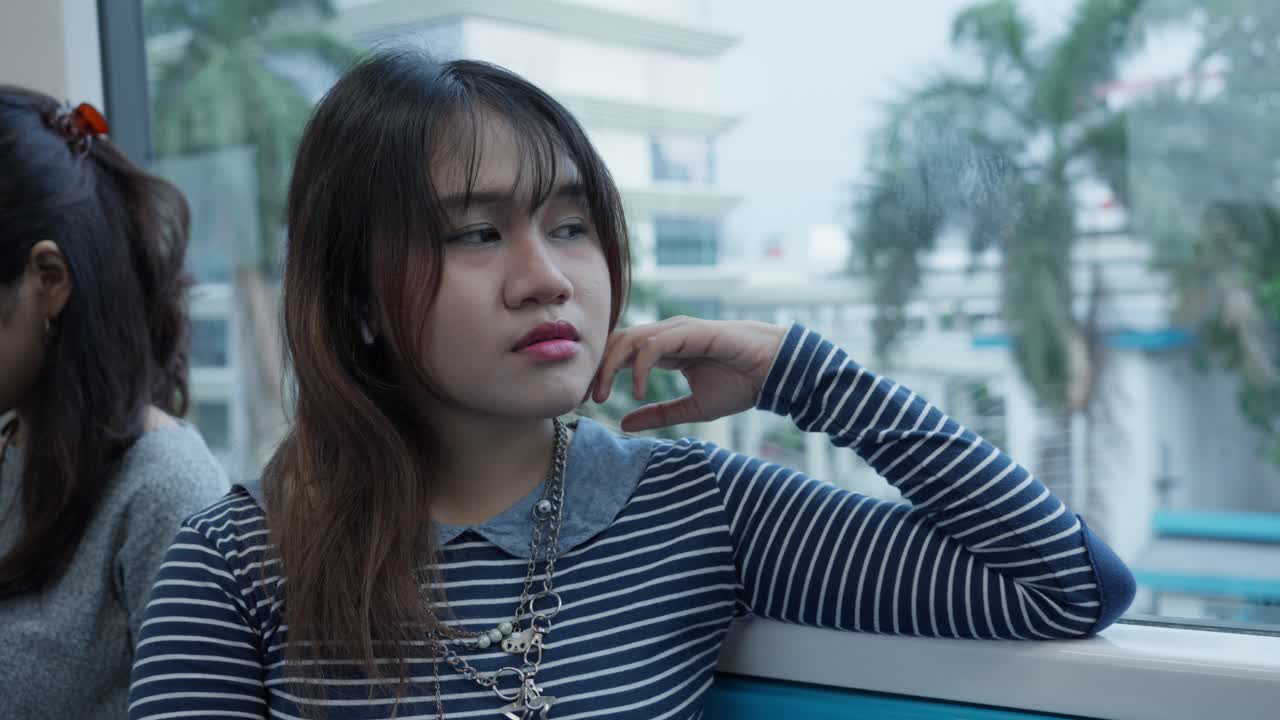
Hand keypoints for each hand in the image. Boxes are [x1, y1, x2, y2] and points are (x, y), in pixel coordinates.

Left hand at [590, 316, 788, 431]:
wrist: (775, 373)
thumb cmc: (740, 384)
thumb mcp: (692, 408)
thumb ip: (659, 414)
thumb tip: (623, 424)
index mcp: (665, 349)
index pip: (620, 353)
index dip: (601, 373)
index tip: (591, 400)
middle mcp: (667, 334)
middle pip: (617, 343)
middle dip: (598, 369)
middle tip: (589, 399)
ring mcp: (677, 330)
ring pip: (629, 340)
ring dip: (610, 368)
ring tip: (604, 396)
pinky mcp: (690, 331)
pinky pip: (653, 345)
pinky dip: (640, 367)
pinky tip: (639, 393)